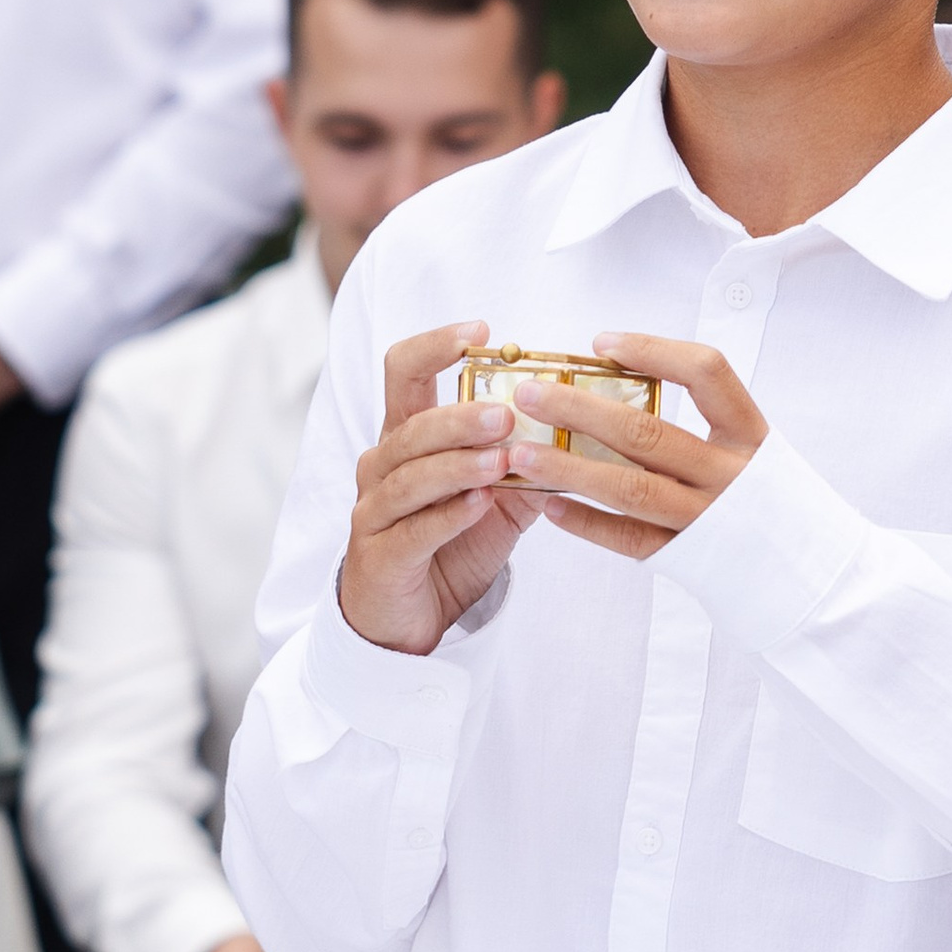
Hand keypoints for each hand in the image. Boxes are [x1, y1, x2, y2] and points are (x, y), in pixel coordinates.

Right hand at [338, 323, 554, 655]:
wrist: (405, 621)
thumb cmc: (445, 548)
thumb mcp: (495, 501)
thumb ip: (524, 463)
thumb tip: (577, 428)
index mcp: (405, 438)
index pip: (404, 371)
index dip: (436, 345)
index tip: (480, 331)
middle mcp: (381, 466)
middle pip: (411, 424)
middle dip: (460, 416)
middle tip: (506, 413)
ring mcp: (374, 510)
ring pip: (411, 475)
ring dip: (458, 463)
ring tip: (502, 459)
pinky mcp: (380, 555)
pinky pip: (413, 529)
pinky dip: (448, 515)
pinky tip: (480, 505)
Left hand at [505, 335, 768, 562]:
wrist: (807, 573)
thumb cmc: (767, 499)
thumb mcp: (750, 448)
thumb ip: (699, 420)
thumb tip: (617, 378)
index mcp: (751, 435)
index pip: (707, 373)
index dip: (653, 350)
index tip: (601, 343)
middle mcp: (732, 474)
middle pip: (647, 432)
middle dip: (580, 409)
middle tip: (530, 394)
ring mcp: (710, 519)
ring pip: (630, 487)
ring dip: (569, 467)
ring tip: (521, 453)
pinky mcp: (689, 559)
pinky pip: (630, 539)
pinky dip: (587, 522)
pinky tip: (550, 505)